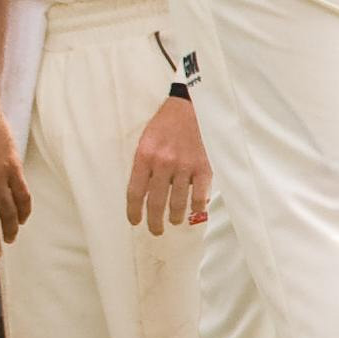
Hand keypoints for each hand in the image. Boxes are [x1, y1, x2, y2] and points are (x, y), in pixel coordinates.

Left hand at [124, 94, 211, 235]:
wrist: (192, 107)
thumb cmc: (166, 125)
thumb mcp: (146, 140)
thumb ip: (144, 165)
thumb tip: (143, 193)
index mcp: (144, 156)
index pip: (135, 192)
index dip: (134, 211)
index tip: (134, 221)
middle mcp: (163, 163)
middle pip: (156, 202)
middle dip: (154, 221)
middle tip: (155, 230)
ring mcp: (185, 166)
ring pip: (178, 202)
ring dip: (175, 216)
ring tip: (173, 221)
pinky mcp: (204, 167)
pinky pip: (200, 195)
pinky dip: (197, 206)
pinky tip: (195, 210)